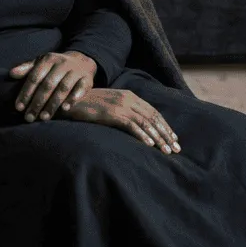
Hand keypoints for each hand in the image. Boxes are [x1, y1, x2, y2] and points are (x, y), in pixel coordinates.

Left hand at [10, 51, 96, 122]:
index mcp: (48, 60)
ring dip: (53, 103)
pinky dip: (73, 98)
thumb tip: (11, 74)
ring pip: (63, 88)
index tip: (19, 108)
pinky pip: (81, 89)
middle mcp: (62, 64)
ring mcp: (76, 70)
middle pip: (48, 84)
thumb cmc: (54, 66)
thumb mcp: (41, 63)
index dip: (26, 93)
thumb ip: (26, 69)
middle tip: (29, 117)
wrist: (81, 61)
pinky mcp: (87, 78)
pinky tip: (65, 109)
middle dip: (37, 102)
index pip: (34, 77)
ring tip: (44, 117)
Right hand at [62, 88, 180, 154]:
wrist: (69, 99)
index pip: (153, 112)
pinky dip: (142, 135)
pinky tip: (149, 145)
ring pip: (145, 123)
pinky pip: (131, 125)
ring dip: (158, 138)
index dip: (165, 126)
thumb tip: (136, 125)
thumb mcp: (109, 104)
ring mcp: (120, 105)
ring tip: (167, 151)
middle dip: (166, 134)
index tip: (173, 138)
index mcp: (130, 95)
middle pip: (153, 118)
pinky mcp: (112, 113)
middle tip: (176, 148)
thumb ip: (123, 110)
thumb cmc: (88, 105)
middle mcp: (128, 98)